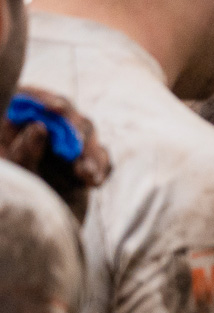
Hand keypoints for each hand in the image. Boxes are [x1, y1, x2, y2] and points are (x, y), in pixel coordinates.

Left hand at [2, 86, 111, 221]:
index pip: (33, 99)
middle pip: (68, 115)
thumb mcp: (12, 167)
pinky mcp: (85, 157)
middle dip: (76, 134)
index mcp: (19, 118)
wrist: (23, 214)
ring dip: (90, 154)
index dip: (46, 99)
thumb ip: (23, 149)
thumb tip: (40, 127)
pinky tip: (94, 181)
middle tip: (78, 148)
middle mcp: (46, 124)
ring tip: (87, 174)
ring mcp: (68, 140)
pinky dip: (101, 166)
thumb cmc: (13, 183)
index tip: (55, 108)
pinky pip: (101, 155)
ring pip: (88, 134)